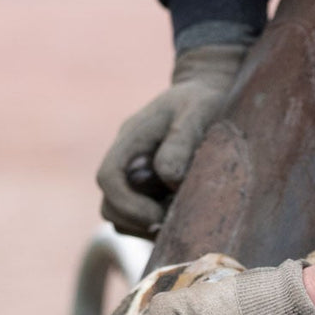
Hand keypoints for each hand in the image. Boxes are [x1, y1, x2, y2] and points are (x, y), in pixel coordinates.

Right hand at [97, 42, 248, 237]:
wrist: (205, 90)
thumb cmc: (203, 99)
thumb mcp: (198, 111)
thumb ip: (181, 141)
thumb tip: (169, 179)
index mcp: (131, 138)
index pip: (108, 177)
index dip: (126, 203)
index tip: (157, 216)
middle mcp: (126, 158)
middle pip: (109, 204)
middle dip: (136, 220)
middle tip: (172, 223)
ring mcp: (133, 173)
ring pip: (120, 214)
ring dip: (143, 225)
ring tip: (178, 219)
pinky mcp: (146, 185)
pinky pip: (137, 215)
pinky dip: (152, 223)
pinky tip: (179, 215)